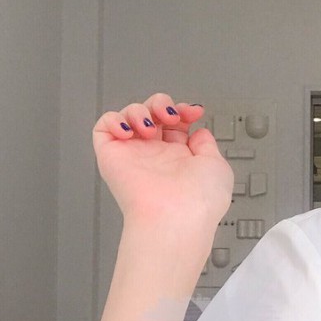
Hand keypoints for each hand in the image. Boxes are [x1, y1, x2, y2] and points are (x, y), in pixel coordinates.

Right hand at [92, 94, 233, 227]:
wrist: (177, 216)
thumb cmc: (199, 200)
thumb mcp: (217, 167)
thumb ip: (208, 146)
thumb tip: (199, 133)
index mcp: (180, 159)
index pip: (175, 124)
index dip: (183, 111)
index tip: (194, 112)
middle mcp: (156, 156)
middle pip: (151, 114)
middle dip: (161, 104)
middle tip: (170, 116)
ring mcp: (134, 155)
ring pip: (128, 116)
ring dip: (139, 111)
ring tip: (149, 127)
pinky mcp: (111, 157)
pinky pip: (103, 128)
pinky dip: (113, 120)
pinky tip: (128, 130)